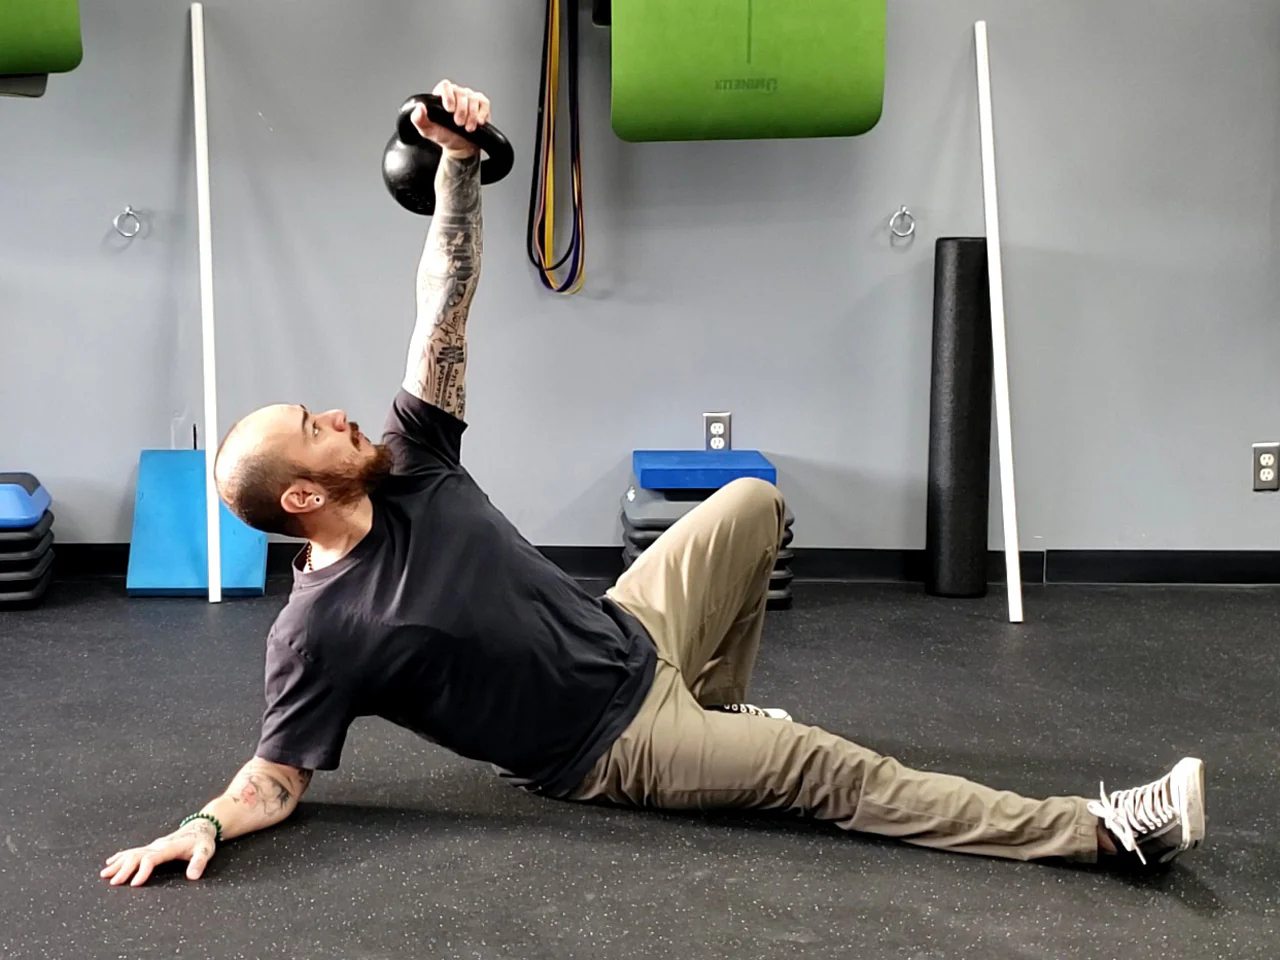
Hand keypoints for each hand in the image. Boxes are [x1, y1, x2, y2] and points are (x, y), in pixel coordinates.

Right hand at [100, 819, 216, 886]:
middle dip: (124, 869)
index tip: (134, 884)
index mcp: (169, 848)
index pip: (151, 859)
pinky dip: (121, 856)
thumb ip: (199, 862)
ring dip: (118, 863)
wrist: (201, 826)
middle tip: (113, 883)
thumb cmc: (203, 841)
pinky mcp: (152, 846)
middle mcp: (158, 845)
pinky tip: (110, 862)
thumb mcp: (206, 851)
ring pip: (132, 853)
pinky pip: (133, 851)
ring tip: (104, 874)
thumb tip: (193, 877)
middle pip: (137, 856)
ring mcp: (153, 845)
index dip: (142, 871)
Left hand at [411, 79, 490, 159]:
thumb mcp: (428, 131)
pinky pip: (484, 103)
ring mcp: (470, 97)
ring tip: (467, 128)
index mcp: (442, 95)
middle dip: (461, 111)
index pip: (445, 85)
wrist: (461, 146)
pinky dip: (481, 114)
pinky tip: (477, 122)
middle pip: (461, 93)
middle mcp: (456, 93)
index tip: (449, 110)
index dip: (448, 96)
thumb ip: (419, 119)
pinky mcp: (482, 104)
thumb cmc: (444, 136)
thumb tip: (419, 108)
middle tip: (458, 123)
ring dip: (471, 116)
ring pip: (473, 99)